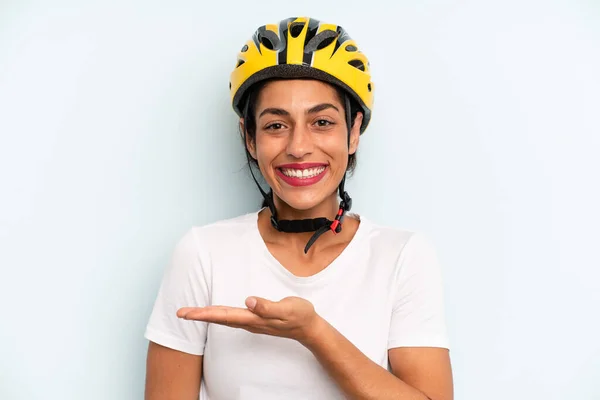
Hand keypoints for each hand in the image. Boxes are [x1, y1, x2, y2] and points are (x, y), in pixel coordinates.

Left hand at [176, 296, 323, 344]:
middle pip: (219, 318)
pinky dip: (218, 315)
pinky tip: (214, 313)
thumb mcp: (287, 309)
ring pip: (224, 318)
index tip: (187, 314)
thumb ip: (268, 306)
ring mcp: (251, 322)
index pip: (224, 315)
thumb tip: (248, 301)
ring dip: (206, 315)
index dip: (204, 314)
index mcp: (254, 319)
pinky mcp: (255, 319)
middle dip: (199, 315)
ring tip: (191, 313)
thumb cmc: (299, 316)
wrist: (309, 328)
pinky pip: (231, 317)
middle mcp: (249, 322)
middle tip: (179, 313)